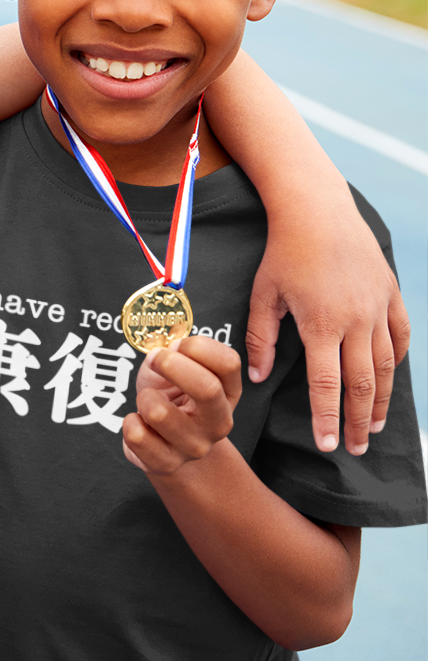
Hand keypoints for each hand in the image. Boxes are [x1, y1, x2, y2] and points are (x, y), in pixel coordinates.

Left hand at [122, 337, 242, 477]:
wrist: (162, 444)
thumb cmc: (170, 398)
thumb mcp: (178, 370)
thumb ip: (179, 354)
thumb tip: (172, 348)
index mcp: (228, 393)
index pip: (228, 362)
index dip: (197, 346)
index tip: (175, 345)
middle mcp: (219, 422)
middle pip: (207, 388)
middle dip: (170, 365)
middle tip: (154, 360)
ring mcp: (195, 447)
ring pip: (159, 412)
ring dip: (144, 397)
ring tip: (148, 400)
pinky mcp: (167, 464)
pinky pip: (136, 435)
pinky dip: (129, 422)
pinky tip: (139, 422)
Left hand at [247, 210, 406, 456]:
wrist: (318, 211)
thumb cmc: (282, 253)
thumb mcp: (263, 295)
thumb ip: (260, 339)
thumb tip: (259, 377)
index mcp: (322, 324)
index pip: (326, 385)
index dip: (327, 418)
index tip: (328, 445)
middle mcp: (357, 320)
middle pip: (363, 383)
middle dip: (359, 421)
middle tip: (357, 449)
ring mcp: (378, 307)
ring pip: (387, 364)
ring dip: (382, 399)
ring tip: (375, 425)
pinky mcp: (390, 294)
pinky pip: (401, 335)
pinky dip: (397, 361)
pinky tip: (389, 380)